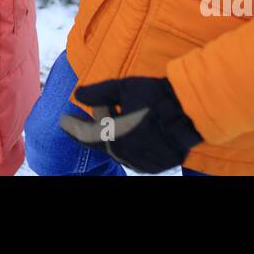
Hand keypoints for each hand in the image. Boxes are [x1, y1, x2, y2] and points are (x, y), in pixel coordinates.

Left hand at [58, 76, 202, 173]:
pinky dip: (129, 144)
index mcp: (112, 136)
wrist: (190, 113)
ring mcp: (140, 162)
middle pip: (102, 142)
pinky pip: (134, 156)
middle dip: (94, 127)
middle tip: (91, 113)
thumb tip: (78, 95)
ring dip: (113, 136)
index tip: (63, 119)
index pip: (84, 134)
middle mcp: (123, 153)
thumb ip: (98, 94)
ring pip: (118, 150)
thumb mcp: (123, 88)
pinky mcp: (154, 165)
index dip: (71, 126)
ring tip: (117, 118)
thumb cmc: (155, 97)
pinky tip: (133, 131)